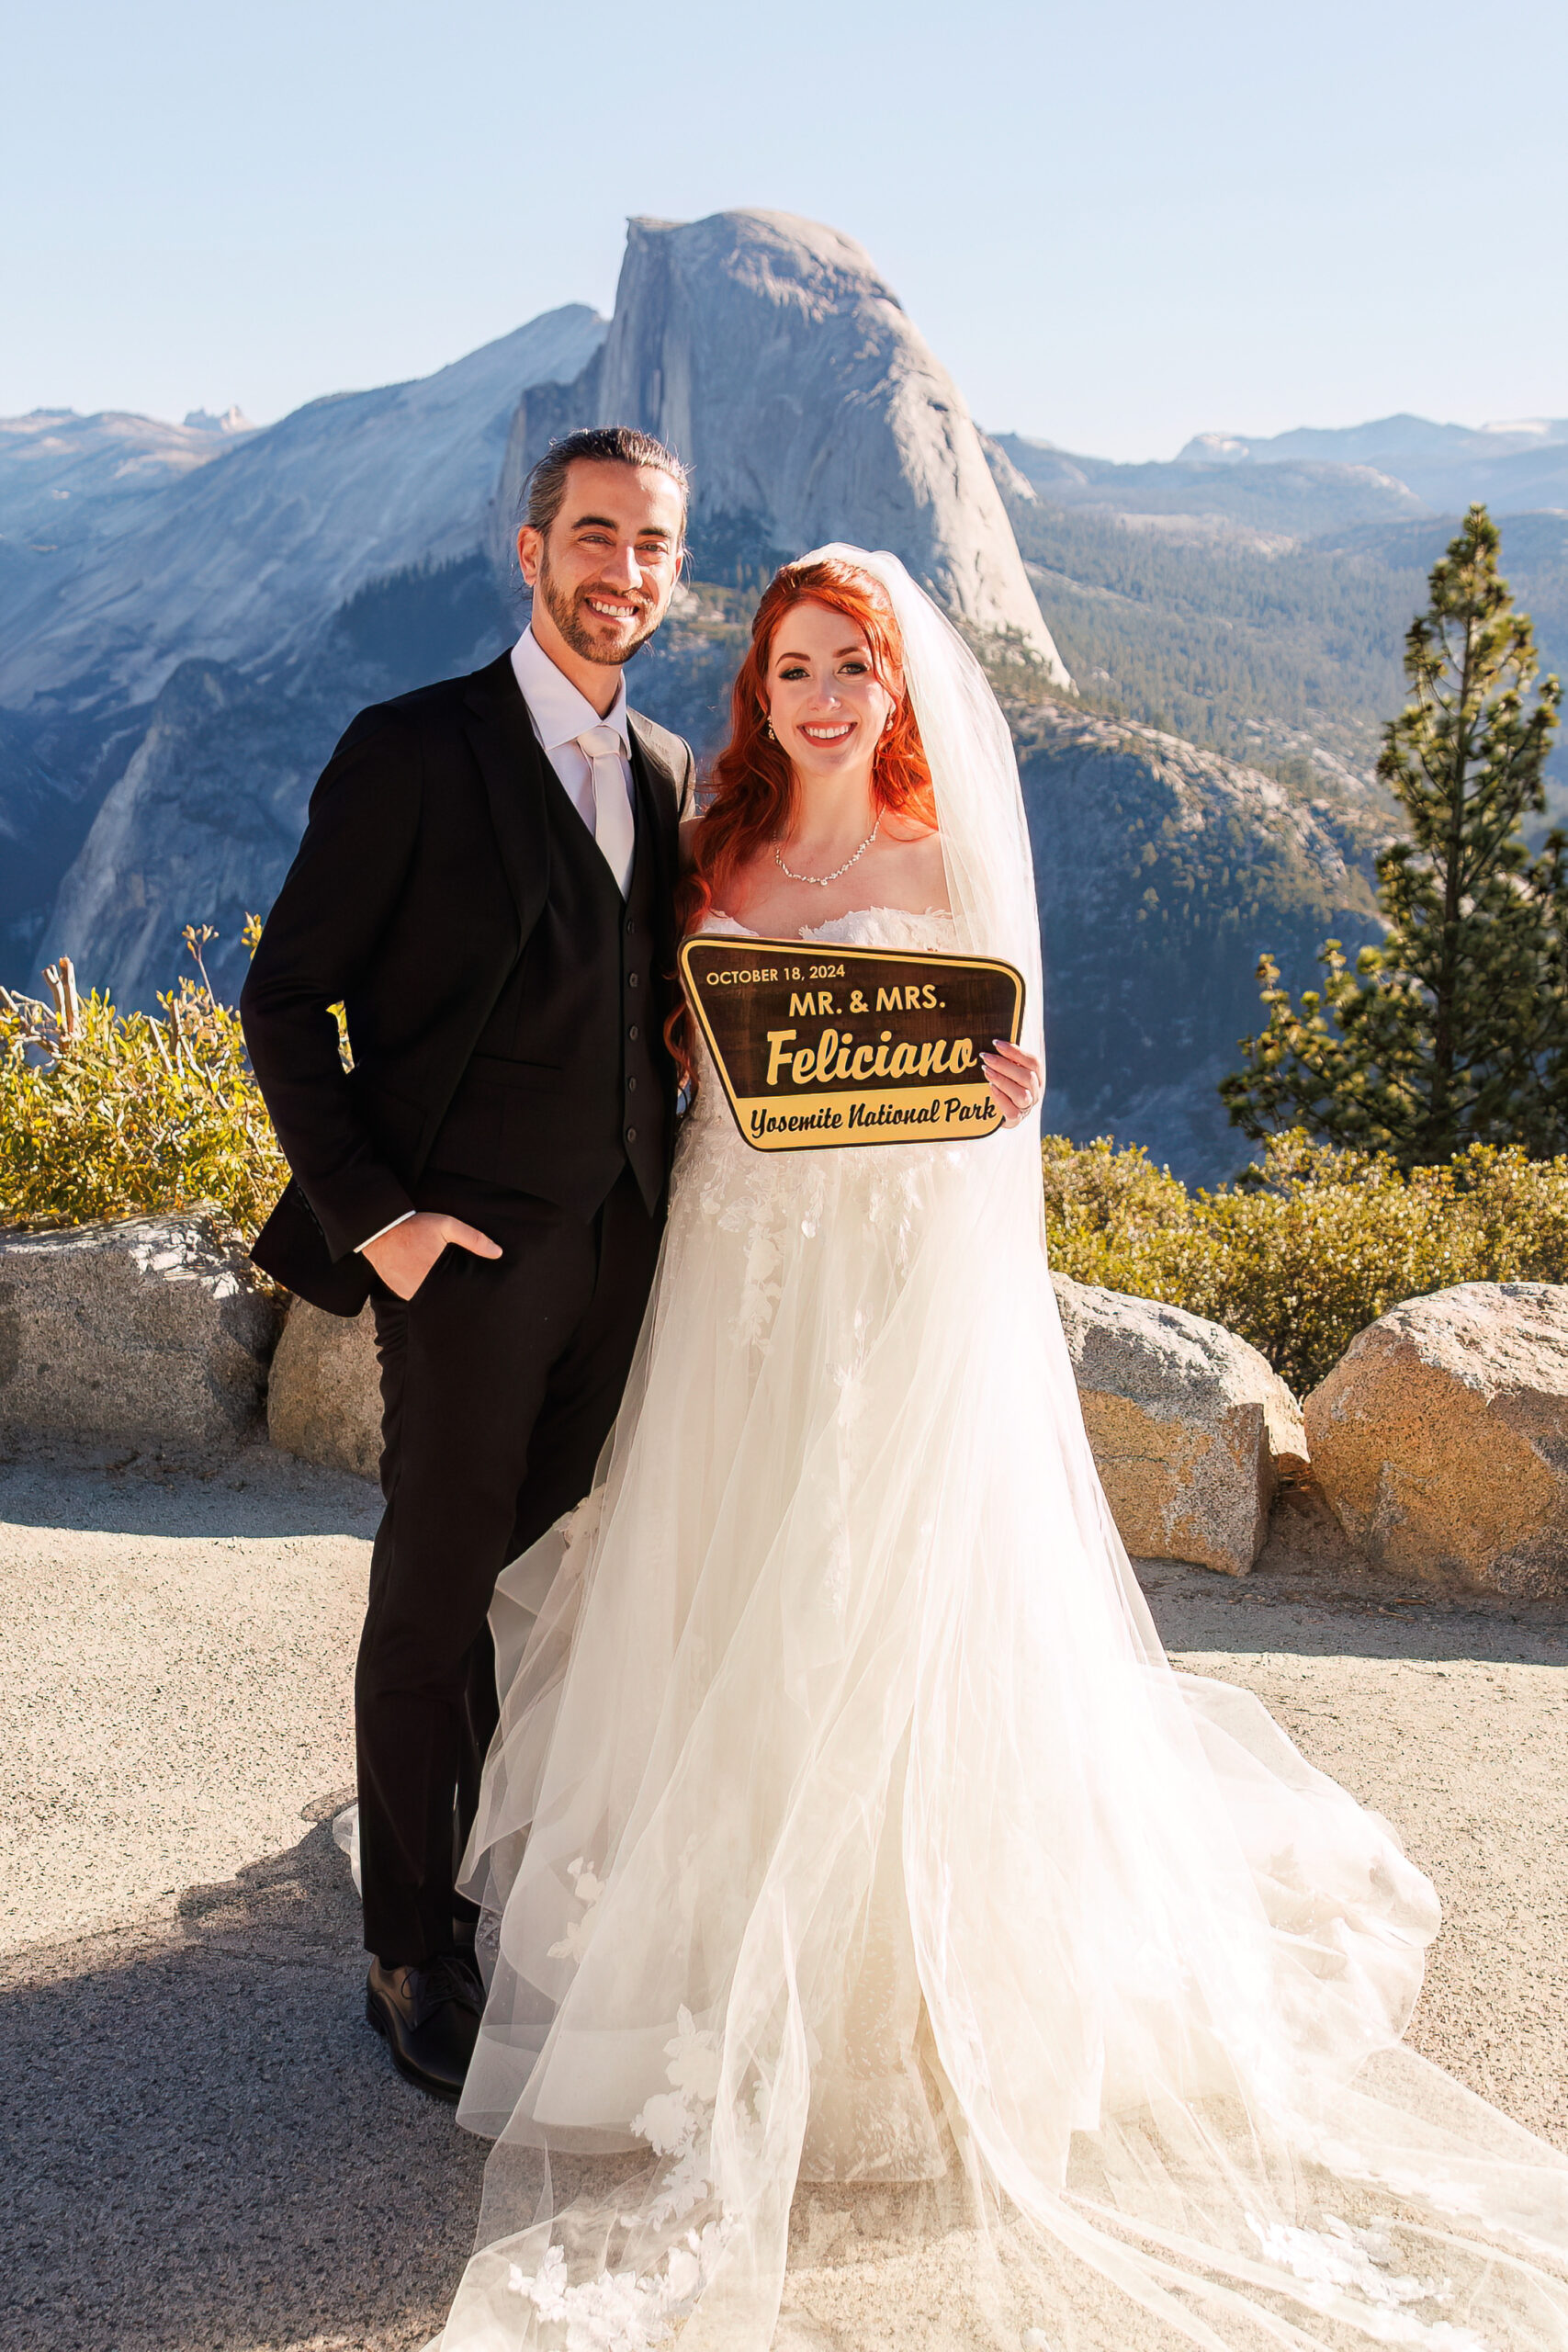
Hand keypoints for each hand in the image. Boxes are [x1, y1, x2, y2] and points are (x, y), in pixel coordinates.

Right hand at [362, 1211, 501, 1299]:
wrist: (380, 1230)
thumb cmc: (415, 1226)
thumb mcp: (447, 1226)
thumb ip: (473, 1239)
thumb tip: (498, 1253)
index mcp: (435, 1274)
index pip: (457, 1293)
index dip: (467, 1295)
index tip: (477, 1296)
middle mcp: (420, 1287)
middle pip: (444, 1299)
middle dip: (454, 1297)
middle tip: (465, 1295)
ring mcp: (407, 1292)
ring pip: (429, 1300)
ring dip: (438, 1296)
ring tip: (448, 1290)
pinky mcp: (399, 1291)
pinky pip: (416, 1297)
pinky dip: (423, 1293)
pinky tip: (430, 1285)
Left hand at [980, 1038, 1042, 1127]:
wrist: (997, 1113)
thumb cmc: (1003, 1085)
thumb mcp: (1008, 1071)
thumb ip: (1007, 1059)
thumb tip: (995, 1042)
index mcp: (1037, 1077)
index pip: (1033, 1062)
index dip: (1016, 1051)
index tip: (996, 1043)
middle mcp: (1036, 1092)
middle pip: (1027, 1077)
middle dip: (1005, 1065)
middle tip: (986, 1057)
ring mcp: (1027, 1107)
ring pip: (1021, 1094)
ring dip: (1002, 1080)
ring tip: (986, 1071)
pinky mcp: (1015, 1120)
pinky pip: (1012, 1111)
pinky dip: (1000, 1098)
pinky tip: (990, 1087)